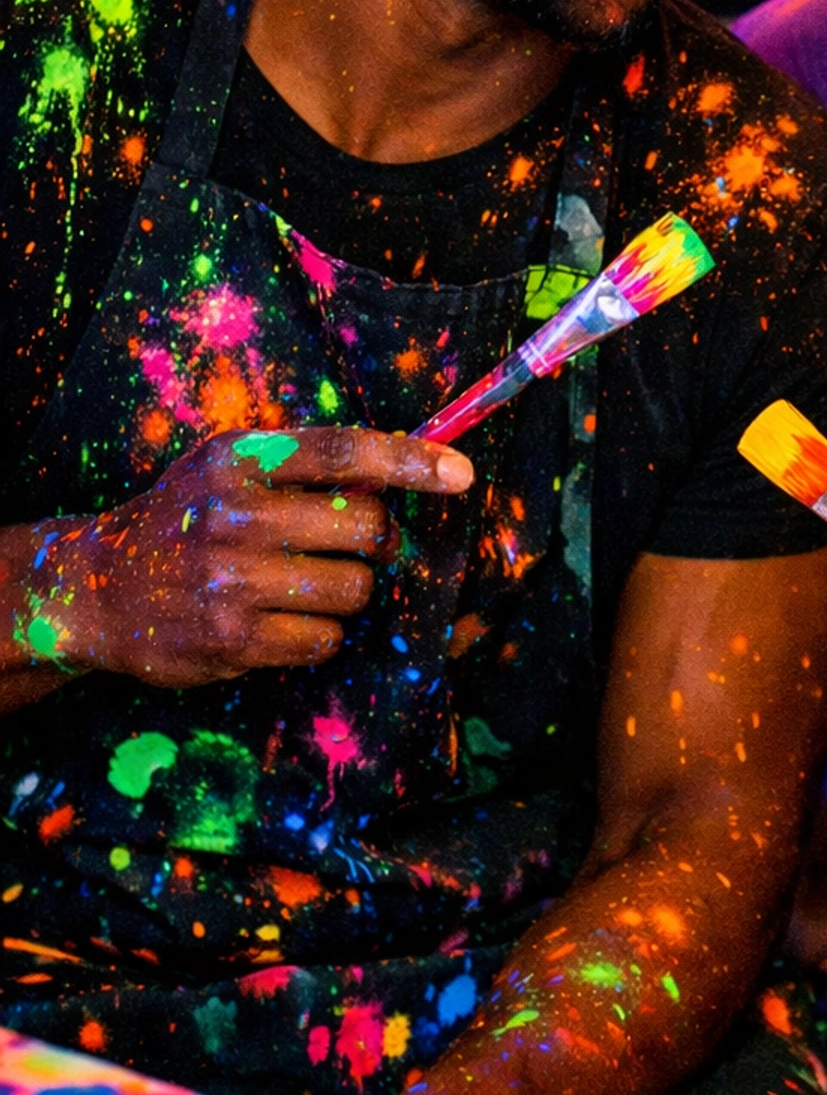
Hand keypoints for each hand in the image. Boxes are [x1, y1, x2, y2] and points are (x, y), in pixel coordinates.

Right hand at [30, 426, 472, 688]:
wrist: (97, 587)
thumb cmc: (184, 516)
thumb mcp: (228, 465)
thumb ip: (303, 464)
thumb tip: (402, 472)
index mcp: (240, 459)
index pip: (345, 453)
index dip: (411, 462)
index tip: (462, 474)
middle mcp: (236, 515)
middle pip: (366, 528)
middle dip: (373, 541)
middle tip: (345, 546)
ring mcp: (233, 582)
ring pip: (354, 590)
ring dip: (347, 591)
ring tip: (302, 584)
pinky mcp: (232, 640)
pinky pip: (324, 640)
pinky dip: (318, 633)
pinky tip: (277, 619)